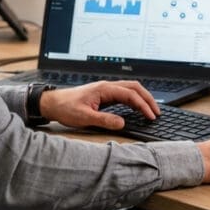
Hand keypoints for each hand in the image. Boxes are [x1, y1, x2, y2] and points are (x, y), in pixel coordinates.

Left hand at [39, 80, 160, 129]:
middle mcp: (107, 86)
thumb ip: (104, 120)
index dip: (143, 105)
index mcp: (104, 89)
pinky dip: (134, 99)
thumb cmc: (65, 108)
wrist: (52, 103)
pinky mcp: (103, 94)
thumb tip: (122, 123)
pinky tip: (137, 108)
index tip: (151, 116)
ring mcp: (105, 89)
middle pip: (134, 87)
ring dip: (142, 98)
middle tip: (157, 112)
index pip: (130, 95)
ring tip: (151, 110)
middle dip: (148, 99)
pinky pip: (124, 93)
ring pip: (130, 88)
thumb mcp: (84, 117)